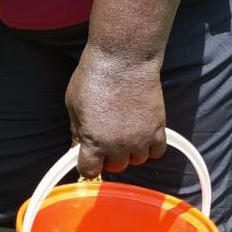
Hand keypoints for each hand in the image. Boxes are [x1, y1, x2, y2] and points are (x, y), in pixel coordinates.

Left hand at [65, 46, 166, 177]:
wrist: (123, 60)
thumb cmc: (94, 77)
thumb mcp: (73, 104)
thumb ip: (76, 130)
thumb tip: (77, 147)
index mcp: (93, 141)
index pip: (90, 171)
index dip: (88, 165)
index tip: (89, 157)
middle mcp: (118, 145)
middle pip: (116, 166)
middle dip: (110, 156)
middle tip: (107, 139)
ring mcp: (140, 139)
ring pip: (137, 160)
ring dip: (131, 151)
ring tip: (126, 132)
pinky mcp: (158, 128)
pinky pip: (157, 151)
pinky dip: (151, 146)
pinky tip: (143, 132)